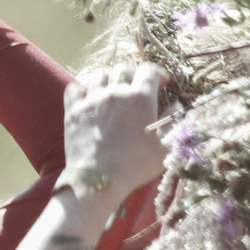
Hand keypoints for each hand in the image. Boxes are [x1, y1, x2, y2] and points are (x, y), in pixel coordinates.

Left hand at [61, 65, 171, 203]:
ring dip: (110, 78)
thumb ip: (175, 121)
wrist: (98, 180)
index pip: (149, 70)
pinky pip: (74, 88)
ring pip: (100, 74)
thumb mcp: (166, 146)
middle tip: (138, 87)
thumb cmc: (136, 165)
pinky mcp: (73, 111)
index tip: (163, 82)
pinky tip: (89, 97)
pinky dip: (83, 89)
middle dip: (134, 74)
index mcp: (141, 97)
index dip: (158, 73)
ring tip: (113, 89)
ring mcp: (92, 100)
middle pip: (124, 69)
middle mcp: (116, 92)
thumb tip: (176, 105)